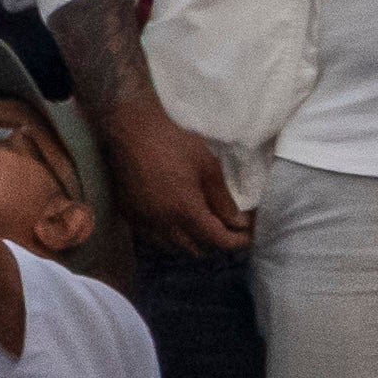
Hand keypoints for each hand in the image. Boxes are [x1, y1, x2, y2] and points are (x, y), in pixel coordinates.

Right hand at [103, 91, 253, 258]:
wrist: (130, 129)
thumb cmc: (173, 142)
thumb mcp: (208, 167)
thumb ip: (223, 199)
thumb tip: (238, 221)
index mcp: (186, 212)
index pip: (218, 240)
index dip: (238, 240)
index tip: (248, 234)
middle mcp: (164, 224)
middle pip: (196, 249)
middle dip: (215, 242)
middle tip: (227, 227)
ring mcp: (143, 222)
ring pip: (172, 247)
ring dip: (190, 242)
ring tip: (200, 228)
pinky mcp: (129, 214)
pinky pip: (152, 238)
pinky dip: (167, 237)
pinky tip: (173, 222)